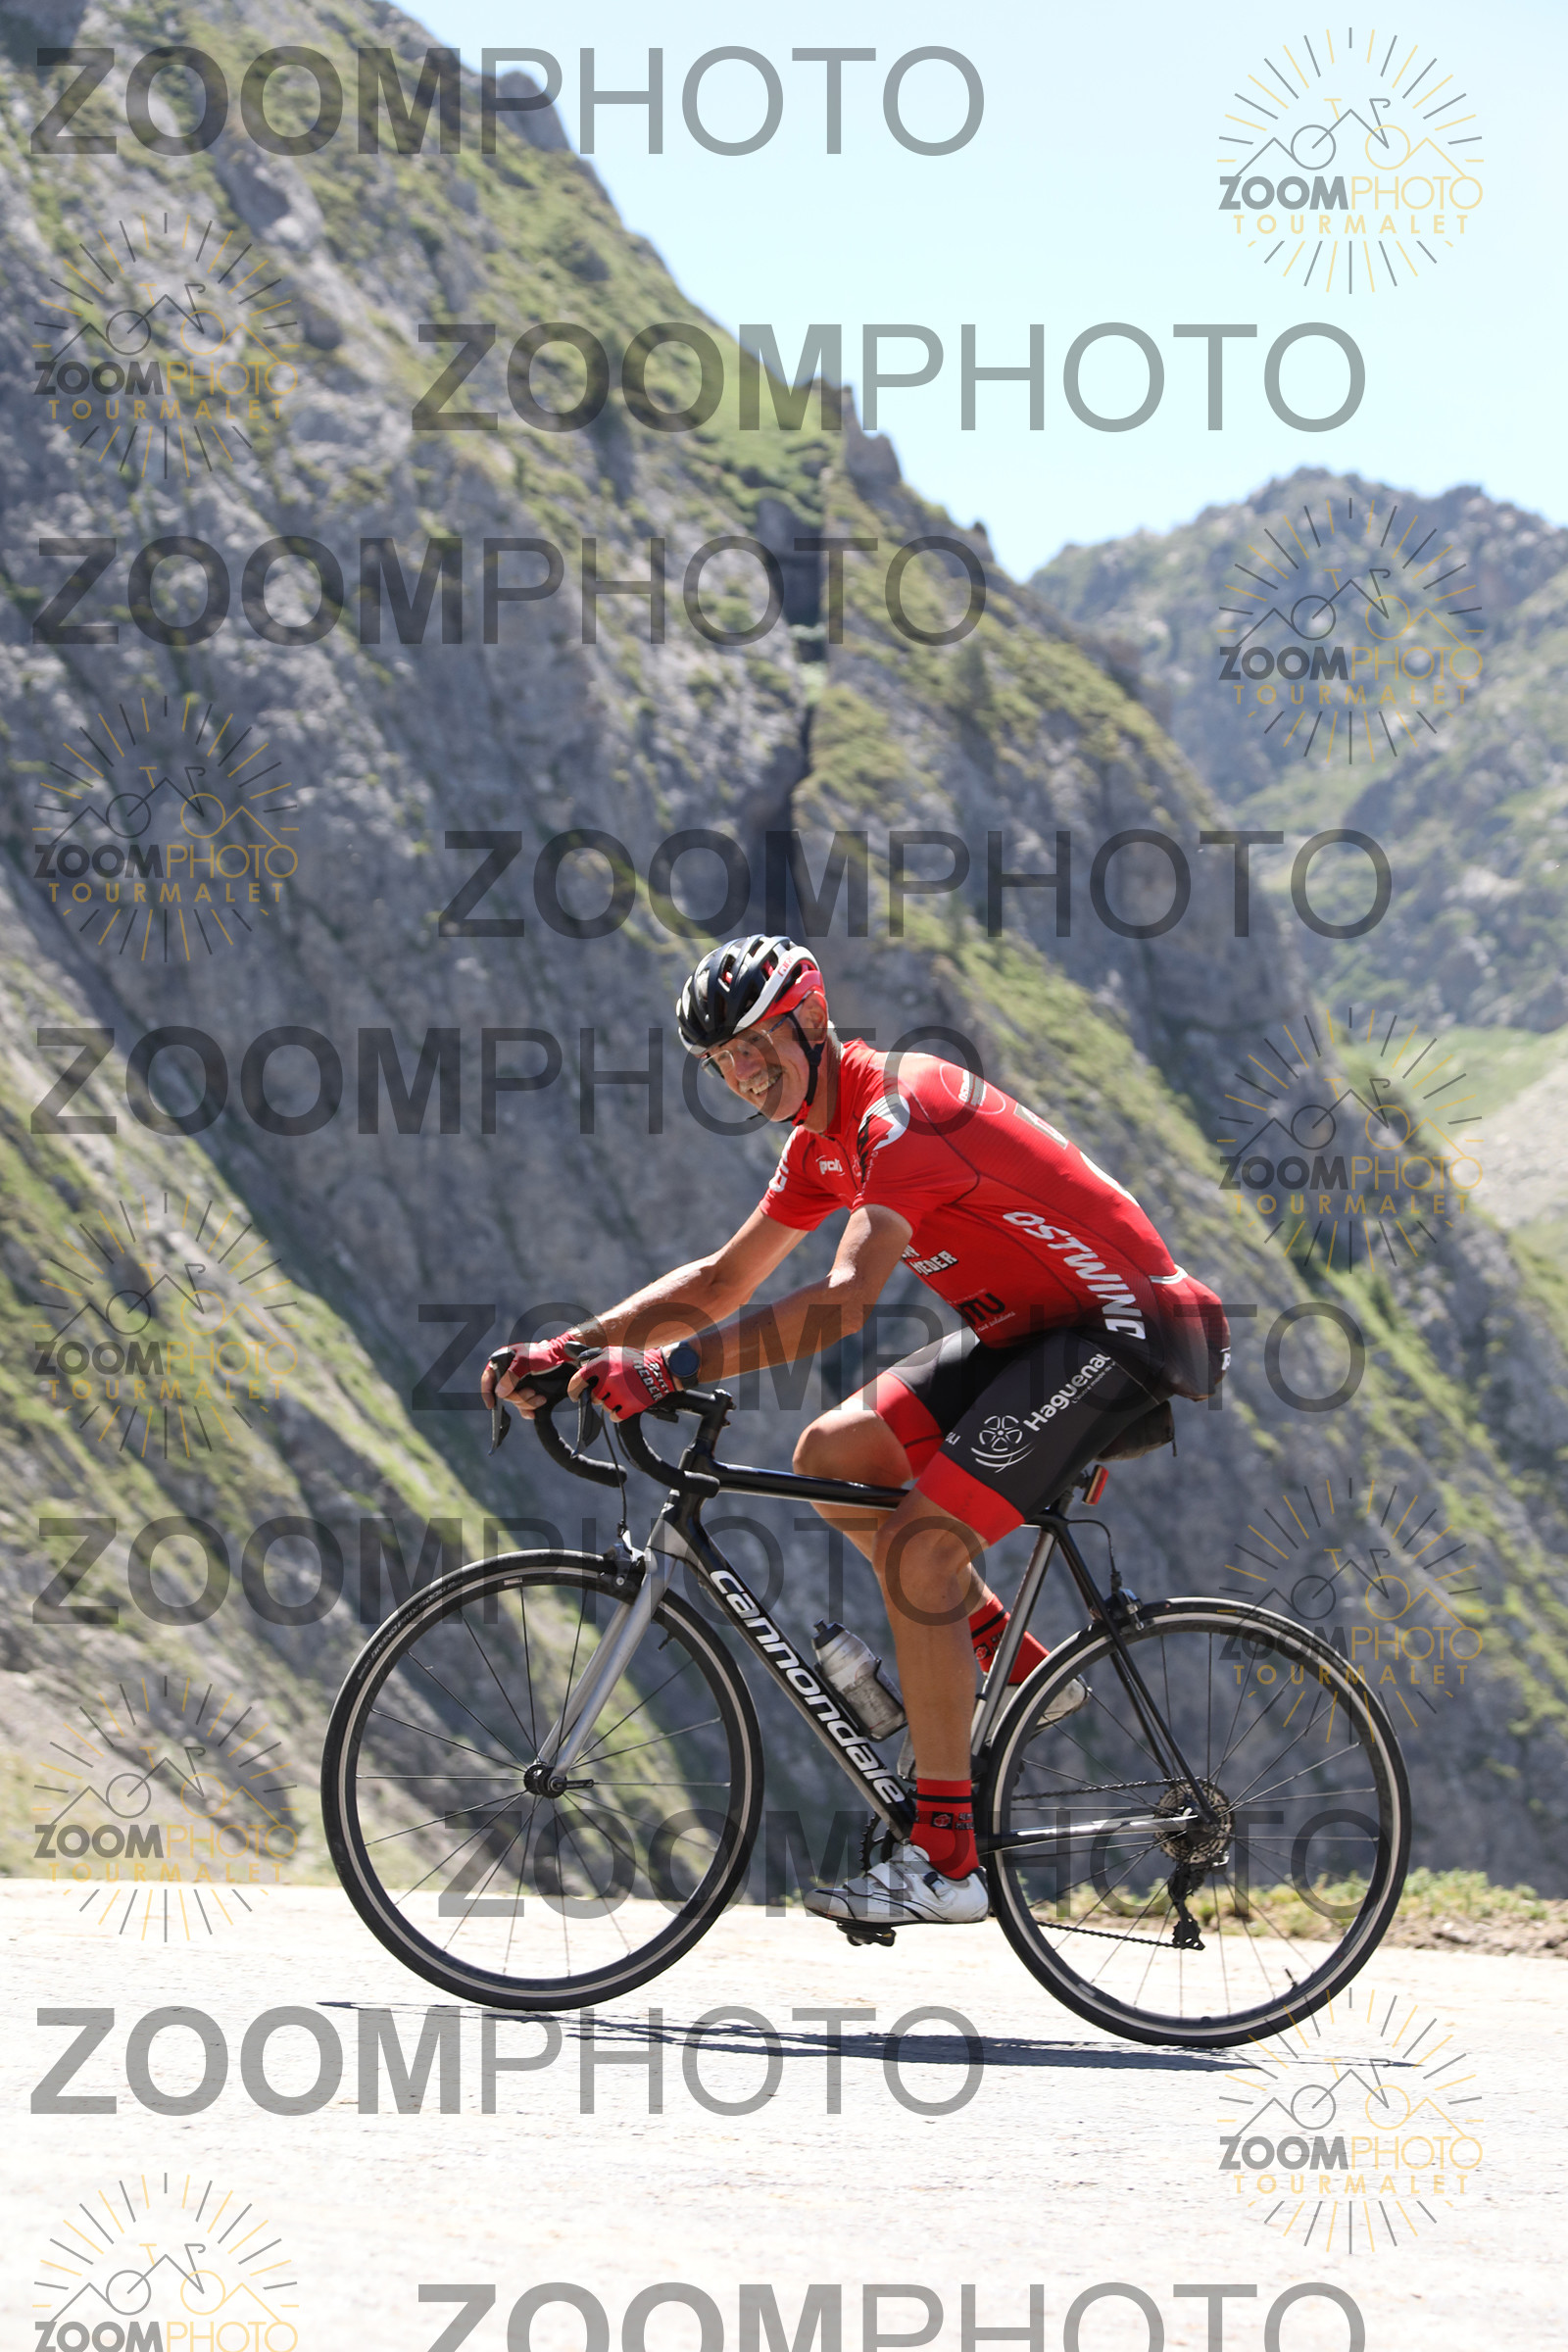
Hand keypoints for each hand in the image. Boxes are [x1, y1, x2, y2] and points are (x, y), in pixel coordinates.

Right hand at [482, 1334, 573, 1419]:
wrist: (562, 1359)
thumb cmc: (543, 1355)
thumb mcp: (525, 1361)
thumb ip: (511, 1376)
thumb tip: (499, 1392)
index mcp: (503, 1361)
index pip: (488, 1377)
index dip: (487, 1391)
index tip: (491, 1405)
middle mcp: (508, 1374)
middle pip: (504, 1394)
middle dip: (518, 1397)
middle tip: (532, 1393)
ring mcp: (518, 1384)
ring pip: (514, 1401)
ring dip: (527, 1403)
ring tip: (540, 1398)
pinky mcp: (527, 1391)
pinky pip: (522, 1407)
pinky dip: (527, 1410)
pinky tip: (533, 1413)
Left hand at [568, 1345, 683, 1421]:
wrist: (661, 1368)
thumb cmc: (634, 1359)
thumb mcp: (613, 1352)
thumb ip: (594, 1358)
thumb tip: (575, 1359)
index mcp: (602, 1364)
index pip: (578, 1381)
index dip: (574, 1390)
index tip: (575, 1396)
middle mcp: (609, 1379)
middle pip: (594, 1398)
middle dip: (600, 1396)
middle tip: (610, 1390)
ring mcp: (620, 1393)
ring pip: (605, 1407)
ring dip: (611, 1404)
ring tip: (622, 1394)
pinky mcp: (631, 1405)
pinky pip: (615, 1416)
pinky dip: (617, 1413)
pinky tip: (624, 1405)